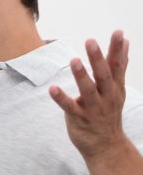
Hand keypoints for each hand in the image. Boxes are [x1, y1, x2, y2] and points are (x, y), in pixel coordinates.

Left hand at [49, 30, 135, 167]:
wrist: (107, 146)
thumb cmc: (109, 111)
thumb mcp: (118, 88)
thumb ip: (119, 65)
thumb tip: (125, 41)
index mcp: (115, 87)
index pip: (117, 65)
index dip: (117, 49)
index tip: (118, 32)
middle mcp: (107, 96)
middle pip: (103, 75)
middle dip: (97, 58)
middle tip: (91, 41)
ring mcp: (93, 108)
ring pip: (87, 90)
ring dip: (81, 75)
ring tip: (74, 60)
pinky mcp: (79, 117)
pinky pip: (69, 107)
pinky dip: (61, 97)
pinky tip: (52, 88)